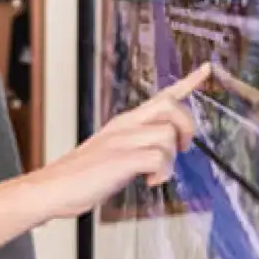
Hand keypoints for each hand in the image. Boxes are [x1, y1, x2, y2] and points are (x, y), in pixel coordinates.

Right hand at [36, 62, 209, 218]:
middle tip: (182, 148)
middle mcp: (125, 126)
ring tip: (155, 173)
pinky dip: (162, 173)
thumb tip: (159, 153)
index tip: (207, 69)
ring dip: (170, 159)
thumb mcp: (112, 152)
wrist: (51, 188)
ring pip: (167, 135)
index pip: (161, 95)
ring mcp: (122, 141)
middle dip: (186, 127)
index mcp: (125, 122)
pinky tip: (151, 181)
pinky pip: (158, 159)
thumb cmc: (80, 175)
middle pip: (170, 106)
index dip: (188, 82)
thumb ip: (135, 146)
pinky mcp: (120, 160)